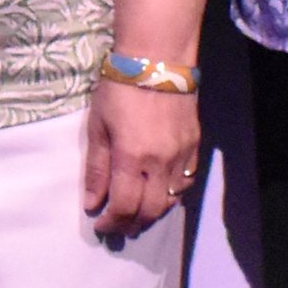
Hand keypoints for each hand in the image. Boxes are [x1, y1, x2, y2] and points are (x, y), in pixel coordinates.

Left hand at [83, 77, 199, 236]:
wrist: (157, 59)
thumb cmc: (119, 89)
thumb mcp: (97, 126)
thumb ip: (96, 168)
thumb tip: (92, 203)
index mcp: (131, 157)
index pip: (124, 206)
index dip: (112, 222)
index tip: (101, 226)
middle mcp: (160, 162)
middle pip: (150, 211)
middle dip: (131, 224)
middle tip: (118, 227)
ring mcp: (181, 155)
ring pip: (170, 200)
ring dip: (152, 213)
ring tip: (136, 214)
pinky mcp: (194, 146)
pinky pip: (185, 182)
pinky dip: (171, 195)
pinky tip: (159, 193)